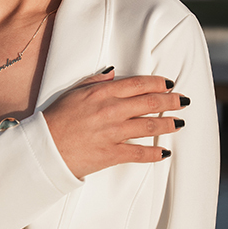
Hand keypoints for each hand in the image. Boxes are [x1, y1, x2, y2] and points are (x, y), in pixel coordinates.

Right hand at [43, 69, 188, 179]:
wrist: (44, 149)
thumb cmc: (55, 119)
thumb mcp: (73, 93)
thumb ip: (96, 82)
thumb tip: (114, 74)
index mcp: (102, 93)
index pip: (138, 84)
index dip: (158, 83)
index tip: (169, 83)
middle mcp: (111, 111)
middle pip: (149, 103)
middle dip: (170, 101)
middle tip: (184, 100)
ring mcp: (113, 133)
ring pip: (149, 126)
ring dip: (168, 124)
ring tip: (180, 122)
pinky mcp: (111, 154)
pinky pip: (139, 153)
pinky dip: (154, 153)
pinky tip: (165, 152)